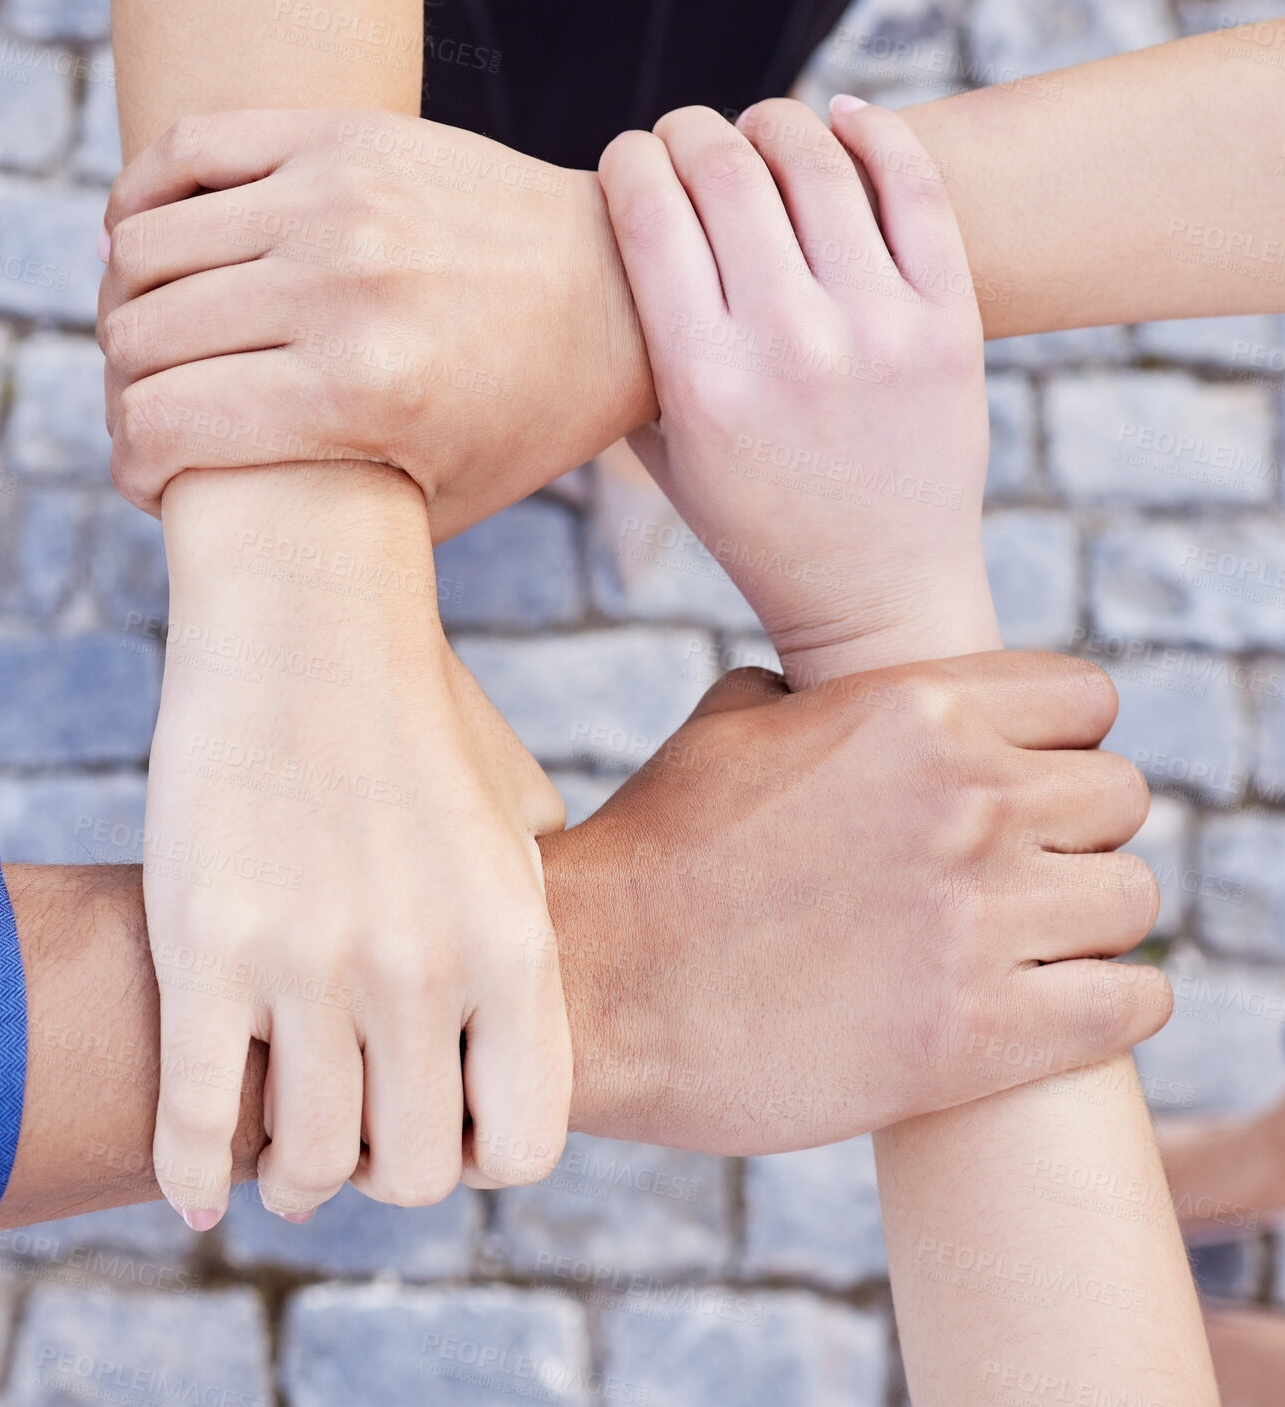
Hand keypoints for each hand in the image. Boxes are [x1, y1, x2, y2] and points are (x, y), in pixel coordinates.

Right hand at [96, 109, 654, 539]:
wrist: (616, 293)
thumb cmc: (527, 416)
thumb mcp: (440, 503)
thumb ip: (328, 511)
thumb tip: (210, 501)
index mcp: (361, 395)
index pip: (160, 424)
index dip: (133, 465)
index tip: (151, 477)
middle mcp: (339, 288)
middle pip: (140, 338)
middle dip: (127, 392)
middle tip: (156, 411)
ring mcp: (336, 198)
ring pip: (144, 247)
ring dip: (128, 306)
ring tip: (160, 340)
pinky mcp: (342, 137)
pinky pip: (186, 150)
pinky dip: (144, 202)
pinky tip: (153, 246)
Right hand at [145, 464, 568, 1227]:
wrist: (310, 621)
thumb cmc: (423, 721)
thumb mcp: (519, 820)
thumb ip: (531, 933)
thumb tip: (503, 1040)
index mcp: (514, 944)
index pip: (525, 1146)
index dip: (482, 1156)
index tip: (445, 1123)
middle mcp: (425, 968)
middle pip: (410, 1174)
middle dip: (385, 1171)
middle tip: (358, 1136)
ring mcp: (313, 961)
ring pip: (306, 1165)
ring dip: (294, 1177)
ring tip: (285, 1155)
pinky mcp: (207, 946)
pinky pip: (195, 1122)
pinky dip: (192, 1173)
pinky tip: (196, 1186)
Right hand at [552, 658, 1168, 1153]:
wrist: (594, 988)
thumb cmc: (653, 855)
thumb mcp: (725, 728)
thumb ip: (808, 693)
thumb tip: (827, 691)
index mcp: (912, 710)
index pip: (1088, 698)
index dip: (1059, 739)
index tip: (1022, 781)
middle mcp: (965, 800)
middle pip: (1122, 795)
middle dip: (1074, 828)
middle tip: (1014, 868)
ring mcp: (978, 919)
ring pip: (1132, 896)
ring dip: (1087, 918)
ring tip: (1025, 940)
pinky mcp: (979, 1035)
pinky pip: (1133, 1001)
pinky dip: (1108, 1001)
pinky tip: (1052, 1004)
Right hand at [599, 97, 997, 684]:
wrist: (878, 593)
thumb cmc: (759, 528)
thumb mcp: (670, 460)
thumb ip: (639, 358)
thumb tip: (629, 246)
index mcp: (704, 382)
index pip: (649, 214)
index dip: (627, 162)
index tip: (626, 162)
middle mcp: (790, 344)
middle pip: (724, 170)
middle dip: (688, 131)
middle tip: (683, 136)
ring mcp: (879, 328)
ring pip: (816, 161)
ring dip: (772, 121)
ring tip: (758, 128)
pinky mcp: (949, 324)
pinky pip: (914, 188)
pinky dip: (874, 132)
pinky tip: (841, 119)